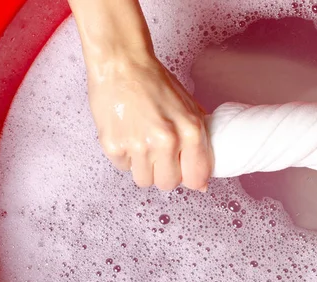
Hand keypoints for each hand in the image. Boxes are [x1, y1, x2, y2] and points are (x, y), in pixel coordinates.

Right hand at [87, 55, 211, 190]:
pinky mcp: (113, 145)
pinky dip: (125, 156)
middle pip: (168, 183)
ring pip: (144, 180)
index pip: (196, 178)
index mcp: (190, 132)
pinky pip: (123, 167)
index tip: (184, 172)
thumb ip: (200, 141)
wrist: (121, 63)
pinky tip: (127, 133)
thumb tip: (203, 180)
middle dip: (165, 173)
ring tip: (141, 142)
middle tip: (160, 155)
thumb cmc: (155, 82)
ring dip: (144, 167)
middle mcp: (166, 141)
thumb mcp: (189, 107)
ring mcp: (138, 146)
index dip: (190, 178)